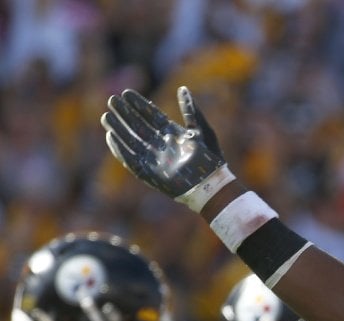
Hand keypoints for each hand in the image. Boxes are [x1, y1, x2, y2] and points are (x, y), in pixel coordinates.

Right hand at [102, 86, 233, 210]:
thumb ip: (190, 110)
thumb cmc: (211, 159)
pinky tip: (111, 137)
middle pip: (138, 126)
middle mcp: (160, 144)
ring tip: (106, 116)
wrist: (212, 184)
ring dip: (118, 129)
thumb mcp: (202, 130)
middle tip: (112, 100)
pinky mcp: (149, 173)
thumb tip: (182, 88)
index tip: (126, 93)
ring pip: (131, 140)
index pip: (151, 115)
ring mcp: (154, 158)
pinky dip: (120, 149)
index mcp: (172, 133)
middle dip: (125, 114)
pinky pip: (130, 159)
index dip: (139, 104)